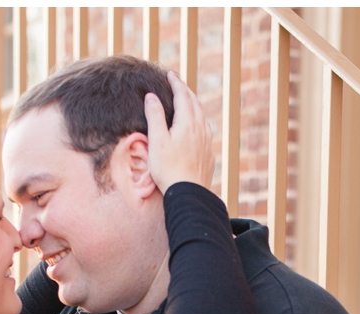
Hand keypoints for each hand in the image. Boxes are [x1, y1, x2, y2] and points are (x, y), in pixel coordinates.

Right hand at [144, 70, 213, 192]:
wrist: (188, 194)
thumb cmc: (168, 169)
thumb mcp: (157, 140)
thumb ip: (155, 116)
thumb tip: (151, 96)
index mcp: (187, 123)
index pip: (182, 95)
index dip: (175, 83)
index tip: (170, 74)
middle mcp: (200, 129)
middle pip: (194, 103)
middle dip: (185, 91)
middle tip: (177, 83)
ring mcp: (206, 142)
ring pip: (202, 116)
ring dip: (193, 105)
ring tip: (186, 101)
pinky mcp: (208, 154)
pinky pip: (205, 131)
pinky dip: (198, 121)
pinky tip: (196, 128)